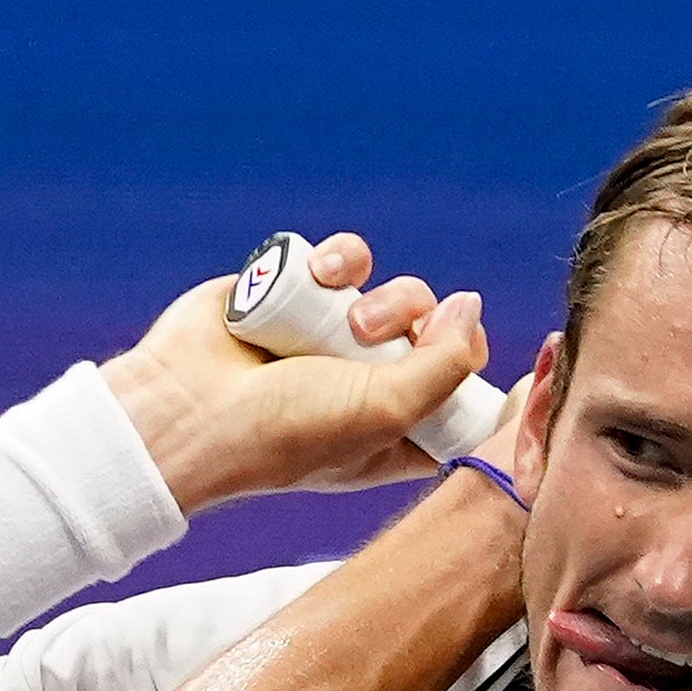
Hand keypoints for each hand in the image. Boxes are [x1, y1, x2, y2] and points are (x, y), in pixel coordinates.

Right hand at [99, 234, 492, 513]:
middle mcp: (372, 385)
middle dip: (417, 321)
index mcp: (401, 430)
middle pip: (440, 332)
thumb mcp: (388, 411)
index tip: (504, 359)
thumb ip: (448, 364)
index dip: (485, 372)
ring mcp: (335, 340)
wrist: (187, 407)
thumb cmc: (283, 430)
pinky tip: (313, 275)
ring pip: (398, 290)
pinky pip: (346, 262)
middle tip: (371, 337)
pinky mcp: (300, 298)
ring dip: (379, 293)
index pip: (469, 395)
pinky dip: (336, 260)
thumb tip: (470, 306)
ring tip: (336, 316)